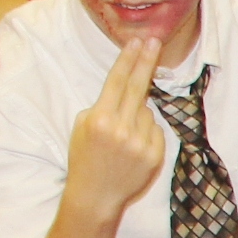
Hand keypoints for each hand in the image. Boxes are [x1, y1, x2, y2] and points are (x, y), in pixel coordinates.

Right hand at [66, 37, 168, 220]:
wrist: (95, 195)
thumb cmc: (85, 157)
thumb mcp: (82, 126)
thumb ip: (105, 105)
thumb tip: (131, 91)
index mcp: (100, 119)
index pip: (117, 81)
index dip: (128, 59)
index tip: (137, 41)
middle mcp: (121, 129)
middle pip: (137, 87)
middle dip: (146, 62)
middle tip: (155, 42)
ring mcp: (140, 144)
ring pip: (146, 112)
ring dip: (137, 115)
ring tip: (122, 137)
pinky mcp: (154, 156)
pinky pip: (155, 131)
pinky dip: (146, 133)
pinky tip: (132, 147)